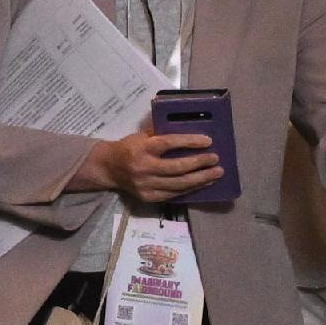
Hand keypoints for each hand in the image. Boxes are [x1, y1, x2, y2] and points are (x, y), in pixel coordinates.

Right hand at [80, 129, 222, 206]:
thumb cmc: (129, 147)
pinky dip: (192, 188)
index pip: (168, 143)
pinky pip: (175, 194)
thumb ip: (160, 134)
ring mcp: (146, 184)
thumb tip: (188, 127)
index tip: (208, 141)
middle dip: (200, 163)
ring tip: (217, 173)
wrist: (108, 168)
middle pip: (177, 167)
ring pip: (179, 184)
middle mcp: (143, 167)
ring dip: (201, 178)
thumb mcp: (141, 136)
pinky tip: (204, 183)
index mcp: (141, 148)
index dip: (189, 142)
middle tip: (216, 159)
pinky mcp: (149, 197)